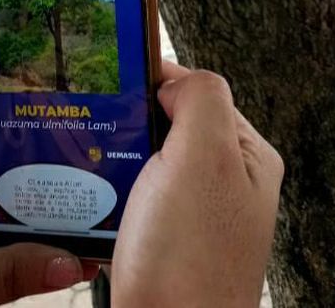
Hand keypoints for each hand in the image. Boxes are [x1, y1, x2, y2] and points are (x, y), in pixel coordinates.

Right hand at [111, 61, 282, 307]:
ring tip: (90, 148)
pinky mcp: (166, 232)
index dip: (158, 77)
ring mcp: (194, 208)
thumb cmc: (190, 261)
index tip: (117, 73)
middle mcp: (224, 179)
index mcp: (244, 153)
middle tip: (97, 113)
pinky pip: (137, 189)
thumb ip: (201, 99)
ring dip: (120, 148)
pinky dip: (113, 181)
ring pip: (150, 155)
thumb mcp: (204, 159)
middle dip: (134, 115)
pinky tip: (95, 185)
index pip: (200, 90)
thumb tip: (175, 81)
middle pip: (173, 121)